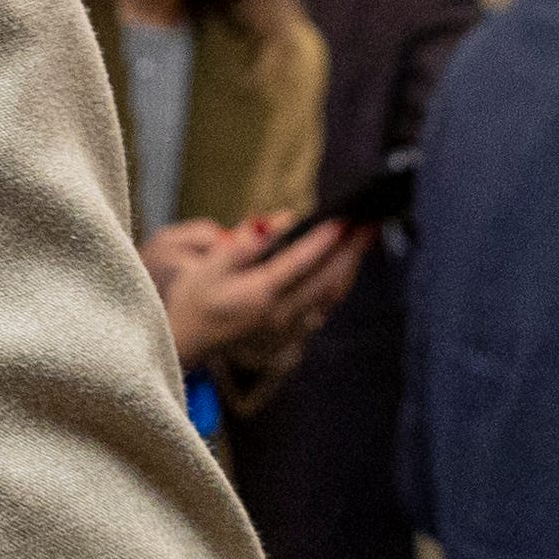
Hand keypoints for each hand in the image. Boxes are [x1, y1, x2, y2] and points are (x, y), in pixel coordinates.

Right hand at [154, 214, 365, 366]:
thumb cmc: (195, 298)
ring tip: (365, 237)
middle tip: (371, 220)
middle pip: (327, 279)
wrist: (187, 341)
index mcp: (258, 296)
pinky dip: (339, 284)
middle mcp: (279, 315)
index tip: (346, 218)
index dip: (325, 240)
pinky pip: (325, 307)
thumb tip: (280, 220)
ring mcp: (288, 329)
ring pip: (331, 295)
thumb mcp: (209, 266)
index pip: (300, 263)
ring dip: (351, 266)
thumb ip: (245, 243)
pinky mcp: (291, 336)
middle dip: (352, 249)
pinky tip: (345, 265)